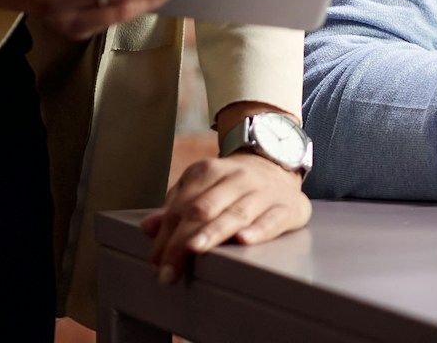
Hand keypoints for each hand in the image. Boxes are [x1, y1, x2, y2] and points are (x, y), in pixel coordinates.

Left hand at [139, 152, 310, 283]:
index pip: (181, 208)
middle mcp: (236, 177)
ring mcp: (263, 191)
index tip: (156, 264)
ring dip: (213, 232)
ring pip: (235, 213)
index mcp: (208, 171)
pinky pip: (272, 219)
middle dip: (182, 241)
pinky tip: (244, 239)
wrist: (277, 166)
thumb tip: (147, 228)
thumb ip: (174, 210)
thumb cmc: (231, 187)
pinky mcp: (288, 206)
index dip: (165, 238)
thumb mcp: (200, 189)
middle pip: (203, 210)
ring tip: (195, 249)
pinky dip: (258, 230)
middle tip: (168, 270)